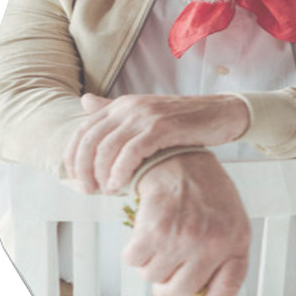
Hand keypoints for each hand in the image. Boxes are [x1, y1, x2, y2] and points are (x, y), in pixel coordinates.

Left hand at [63, 93, 250, 193]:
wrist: (222, 114)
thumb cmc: (184, 122)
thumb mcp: (146, 115)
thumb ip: (115, 111)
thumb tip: (84, 103)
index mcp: (121, 105)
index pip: (82, 131)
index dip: (74, 158)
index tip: (77, 180)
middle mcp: (129, 107)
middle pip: (90, 141)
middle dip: (84, 170)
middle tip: (89, 191)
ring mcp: (145, 116)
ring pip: (107, 148)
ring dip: (101, 174)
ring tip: (106, 192)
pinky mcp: (162, 127)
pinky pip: (131, 152)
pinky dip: (121, 172)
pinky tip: (121, 186)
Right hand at [123, 151, 250, 295]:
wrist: (181, 158)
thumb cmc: (206, 192)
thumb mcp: (230, 222)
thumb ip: (222, 257)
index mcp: (236, 243)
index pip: (226, 290)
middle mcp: (212, 245)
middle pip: (177, 291)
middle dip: (166, 283)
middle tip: (167, 263)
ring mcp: (184, 238)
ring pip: (152, 277)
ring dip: (149, 264)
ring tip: (159, 239)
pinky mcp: (155, 229)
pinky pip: (133, 261)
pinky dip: (132, 251)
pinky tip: (143, 232)